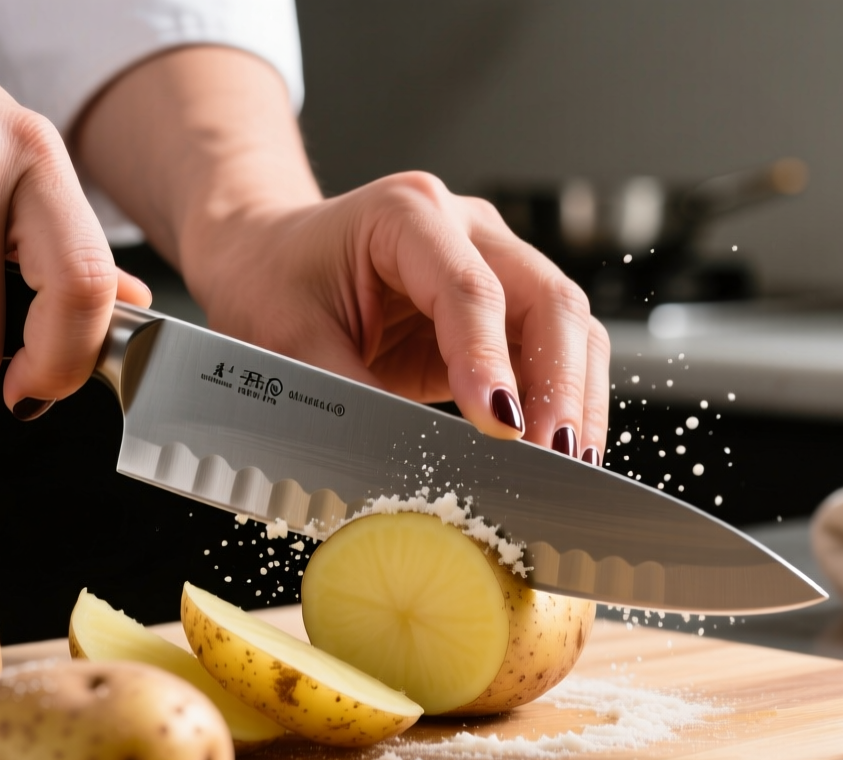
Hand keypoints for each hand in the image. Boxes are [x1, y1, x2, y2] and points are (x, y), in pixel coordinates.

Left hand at [187, 175, 610, 460]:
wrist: (266, 255)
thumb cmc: (271, 280)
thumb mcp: (288, 341)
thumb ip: (348, 395)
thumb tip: (402, 459)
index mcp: (406, 213)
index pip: (470, 289)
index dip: (490, 361)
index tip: (502, 425)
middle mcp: (466, 228)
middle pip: (546, 297)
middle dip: (559, 383)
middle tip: (556, 456)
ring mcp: (493, 262)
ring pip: (566, 324)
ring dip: (576, 395)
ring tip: (570, 462)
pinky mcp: (502, 309)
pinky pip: (552, 350)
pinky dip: (563, 399)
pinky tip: (559, 447)